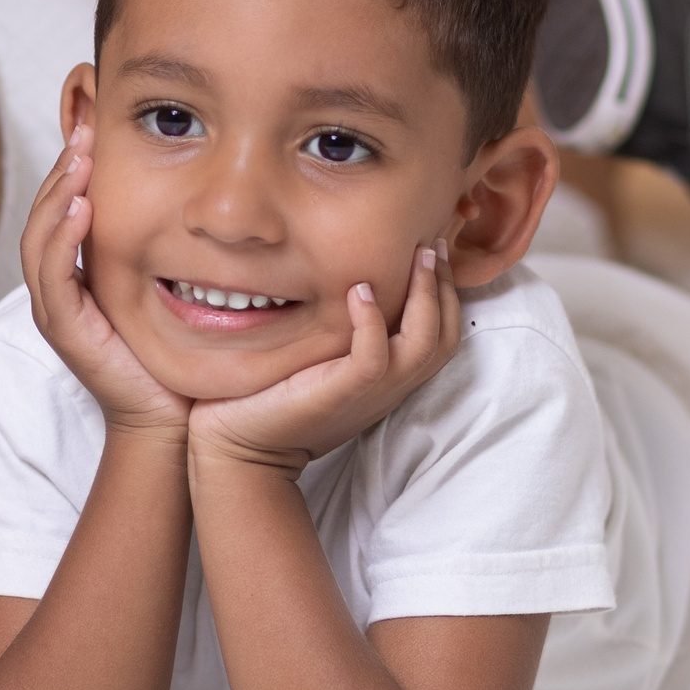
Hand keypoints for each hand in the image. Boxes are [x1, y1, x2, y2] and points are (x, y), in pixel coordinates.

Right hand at [22, 124, 189, 439]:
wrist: (167, 422)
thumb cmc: (169, 359)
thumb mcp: (164, 290)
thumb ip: (164, 250)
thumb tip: (194, 203)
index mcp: (76, 279)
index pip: (61, 211)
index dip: (72, 169)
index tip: (93, 127)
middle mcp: (59, 292)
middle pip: (43, 216)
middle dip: (61, 168)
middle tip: (83, 127)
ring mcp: (57, 312)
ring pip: (40, 239)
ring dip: (57, 194)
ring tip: (78, 156)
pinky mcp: (67, 332)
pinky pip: (54, 276)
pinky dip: (63, 238)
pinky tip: (82, 208)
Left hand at [188, 237, 458, 476]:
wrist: (243, 445)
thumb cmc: (275, 397)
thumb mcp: (322, 360)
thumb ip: (343, 332)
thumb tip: (345, 280)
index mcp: (390, 378)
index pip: (440, 335)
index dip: (446, 293)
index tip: (433, 251)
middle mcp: (389, 387)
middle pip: (443, 336)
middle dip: (444, 286)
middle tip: (433, 244)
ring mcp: (369, 392)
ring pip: (423, 344)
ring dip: (425, 295)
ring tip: (415, 256)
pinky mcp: (340, 393)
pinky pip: (374, 357)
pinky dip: (373, 321)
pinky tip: (360, 288)